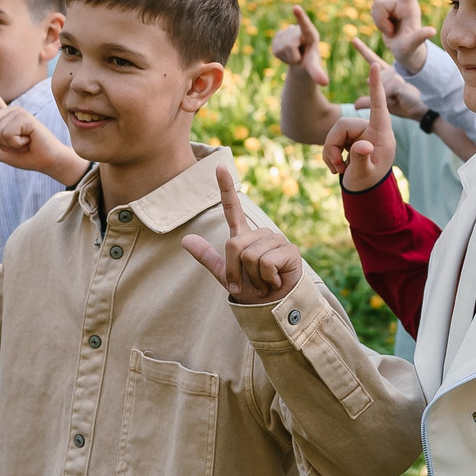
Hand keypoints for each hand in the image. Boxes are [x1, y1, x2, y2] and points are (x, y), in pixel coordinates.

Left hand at [0, 71, 86, 184]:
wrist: (49, 161)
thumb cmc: (30, 156)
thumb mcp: (4, 154)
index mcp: (6, 117)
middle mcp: (12, 111)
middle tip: (17, 143)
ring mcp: (19, 112)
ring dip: (8, 144)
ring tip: (25, 142)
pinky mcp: (26, 118)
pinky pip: (7, 134)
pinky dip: (16, 144)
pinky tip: (29, 140)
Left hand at [182, 161, 303, 304]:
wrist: (273, 308)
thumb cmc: (251, 290)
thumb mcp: (225, 275)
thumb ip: (207, 257)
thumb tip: (185, 239)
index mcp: (244, 236)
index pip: (233, 208)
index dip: (226, 188)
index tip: (218, 166)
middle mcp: (261, 234)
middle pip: (234, 244)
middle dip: (236, 270)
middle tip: (249, 283)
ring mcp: (276, 240)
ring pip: (250, 255)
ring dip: (254, 277)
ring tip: (264, 282)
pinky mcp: (290, 250)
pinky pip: (266, 262)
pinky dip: (267, 278)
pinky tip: (275, 281)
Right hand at [271, 5, 329, 84]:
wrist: (301, 62)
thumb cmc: (310, 63)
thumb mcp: (314, 68)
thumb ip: (318, 73)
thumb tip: (325, 83)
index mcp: (311, 34)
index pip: (305, 25)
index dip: (300, 16)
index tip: (295, 8)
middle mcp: (298, 30)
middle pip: (289, 45)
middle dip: (293, 57)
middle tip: (299, 57)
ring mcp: (286, 32)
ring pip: (281, 48)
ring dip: (287, 57)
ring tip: (294, 55)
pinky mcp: (277, 36)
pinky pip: (274, 50)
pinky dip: (280, 57)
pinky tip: (286, 54)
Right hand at [323, 54, 398, 191]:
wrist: (364, 193)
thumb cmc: (368, 184)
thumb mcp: (365, 175)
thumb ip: (362, 159)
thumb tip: (363, 145)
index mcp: (382, 135)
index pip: (379, 106)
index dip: (375, 86)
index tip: (375, 65)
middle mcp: (371, 130)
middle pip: (343, 124)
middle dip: (333, 145)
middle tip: (336, 166)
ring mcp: (360, 133)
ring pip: (335, 130)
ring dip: (330, 152)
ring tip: (337, 169)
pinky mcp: (350, 138)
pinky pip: (332, 137)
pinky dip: (330, 154)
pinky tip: (337, 167)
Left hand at [350, 35, 428, 120]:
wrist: (422, 110)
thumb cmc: (405, 106)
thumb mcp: (385, 105)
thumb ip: (370, 102)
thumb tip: (355, 105)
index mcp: (386, 73)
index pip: (372, 59)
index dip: (362, 49)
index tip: (354, 39)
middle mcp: (391, 70)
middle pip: (373, 81)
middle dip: (382, 93)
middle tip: (397, 98)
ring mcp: (395, 74)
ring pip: (378, 88)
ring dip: (387, 98)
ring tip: (401, 99)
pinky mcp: (398, 81)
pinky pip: (384, 92)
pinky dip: (391, 99)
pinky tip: (401, 99)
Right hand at [369, 0, 437, 73]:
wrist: (407, 54)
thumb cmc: (412, 50)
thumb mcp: (414, 44)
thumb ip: (420, 36)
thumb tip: (431, 31)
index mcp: (410, 6)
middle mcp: (401, 3)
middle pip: (378, 2)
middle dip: (380, 20)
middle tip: (392, 33)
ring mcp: (393, 6)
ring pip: (374, 6)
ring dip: (379, 23)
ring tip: (391, 32)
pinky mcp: (386, 11)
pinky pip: (372, 11)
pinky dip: (377, 23)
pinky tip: (388, 30)